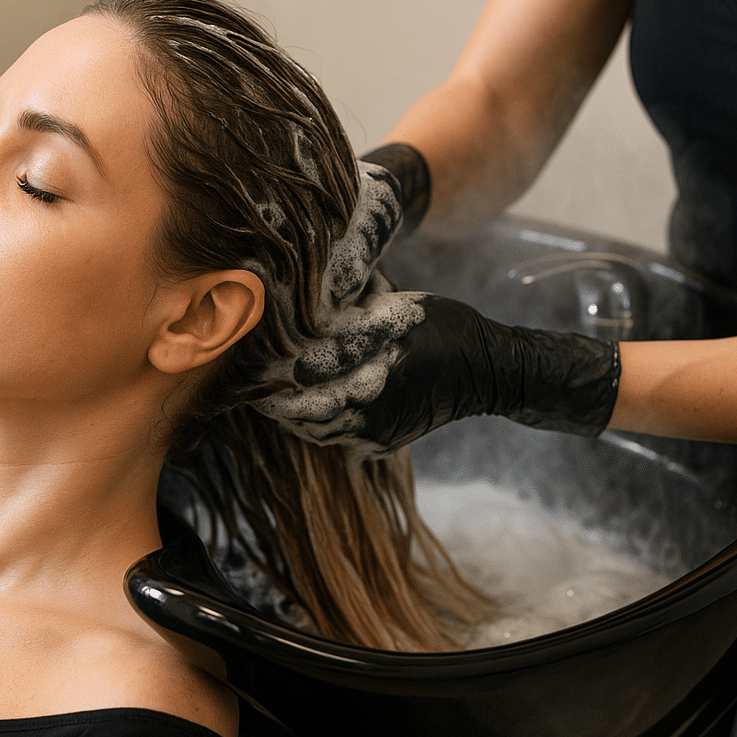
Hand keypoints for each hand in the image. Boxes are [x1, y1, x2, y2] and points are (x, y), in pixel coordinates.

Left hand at [255, 291, 620, 455]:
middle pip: (305, 404)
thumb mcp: (400, 305)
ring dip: (290, 414)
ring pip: (315, 427)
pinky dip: (312, 425)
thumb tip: (310, 294)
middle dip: (276, 396)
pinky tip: (299, 410)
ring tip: (268, 397)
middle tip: (251, 383)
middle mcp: (376, 393)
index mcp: (379, 352)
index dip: (278, 364)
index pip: (312, 364)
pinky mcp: (380, 442)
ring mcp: (377, 425)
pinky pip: (334, 438)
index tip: (254, 355)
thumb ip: (356, 306)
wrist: (485, 373)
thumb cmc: (442, 328)